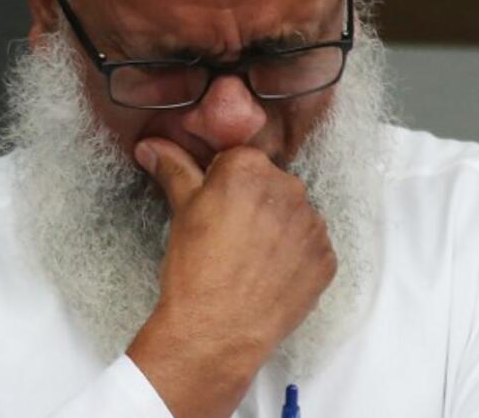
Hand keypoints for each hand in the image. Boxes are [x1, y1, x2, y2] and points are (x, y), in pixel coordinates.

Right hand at [126, 138, 336, 417]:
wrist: (216, 331)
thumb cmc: (195, 270)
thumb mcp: (181, 212)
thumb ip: (174, 169)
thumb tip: (152, 147)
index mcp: (250, 168)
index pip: (240, 160)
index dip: (224, 184)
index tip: (215, 207)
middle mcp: (289, 188)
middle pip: (271, 185)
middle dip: (253, 203)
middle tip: (229, 236)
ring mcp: (312, 225)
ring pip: (292, 215)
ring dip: (276, 229)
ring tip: (249, 260)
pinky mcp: (326, 258)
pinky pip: (311, 247)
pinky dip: (294, 258)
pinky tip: (269, 275)